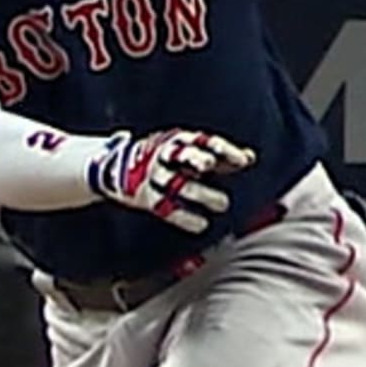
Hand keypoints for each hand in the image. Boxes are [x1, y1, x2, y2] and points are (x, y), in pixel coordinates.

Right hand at [88, 129, 255, 233]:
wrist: (115, 167)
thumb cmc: (165, 159)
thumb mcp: (187, 149)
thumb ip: (218, 155)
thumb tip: (250, 158)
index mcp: (178, 141)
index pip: (203, 141)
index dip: (223, 150)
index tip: (244, 160)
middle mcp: (165, 156)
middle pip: (183, 155)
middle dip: (197, 159)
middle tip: (211, 166)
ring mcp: (154, 177)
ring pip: (177, 183)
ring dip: (201, 193)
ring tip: (223, 203)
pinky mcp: (146, 198)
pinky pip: (165, 207)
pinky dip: (184, 217)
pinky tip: (200, 225)